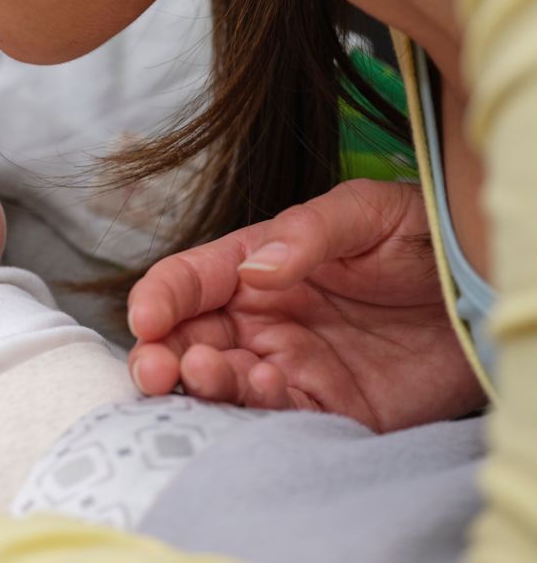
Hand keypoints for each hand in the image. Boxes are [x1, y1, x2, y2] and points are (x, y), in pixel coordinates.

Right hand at [127, 179, 485, 430]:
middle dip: (160, 355)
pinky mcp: (326, 406)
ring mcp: (288, 362)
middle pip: (187, 339)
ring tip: (210, 372)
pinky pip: (275, 418)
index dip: (158, 298)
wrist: (482, 289)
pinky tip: (263, 390)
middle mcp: (260, 316)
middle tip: (158, 368)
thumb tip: (254, 269)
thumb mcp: (365, 211)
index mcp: (254, 262)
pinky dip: (255, 413)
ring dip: (203, 384)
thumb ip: (307, 233)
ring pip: (222, 383)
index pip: (188, 280)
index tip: (146, 318)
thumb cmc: (419, 236)